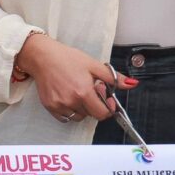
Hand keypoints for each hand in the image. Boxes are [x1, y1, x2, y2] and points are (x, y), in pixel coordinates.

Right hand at [13, 32, 132, 124]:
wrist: (42, 57)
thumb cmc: (67, 58)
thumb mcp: (93, 65)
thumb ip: (113, 77)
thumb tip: (132, 84)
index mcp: (84, 91)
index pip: (102, 113)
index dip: (108, 107)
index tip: (106, 98)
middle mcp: (71, 101)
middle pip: (92, 115)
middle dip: (96, 105)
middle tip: (90, 91)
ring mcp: (59, 105)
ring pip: (78, 117)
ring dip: (83, 109)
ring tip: (78, 93)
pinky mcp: (50, 106)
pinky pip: (65, 117)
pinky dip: (70, 111)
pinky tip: (68, 97)